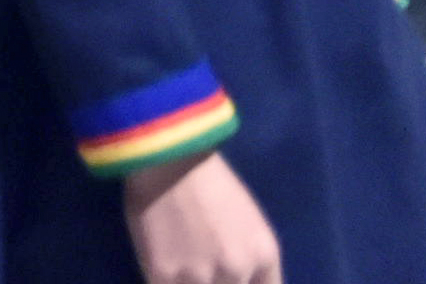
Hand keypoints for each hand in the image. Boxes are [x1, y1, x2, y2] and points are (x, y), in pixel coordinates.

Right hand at [123, 150, 281, 283]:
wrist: (164, 154)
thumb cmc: (208, 179)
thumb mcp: (248, 222)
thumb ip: (250, 258)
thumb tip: (241, 281)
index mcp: (264, 256)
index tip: (229, 278)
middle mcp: (238, 270)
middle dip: (216, 282)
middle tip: (201, 266)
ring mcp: (200, 276)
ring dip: (189, 281)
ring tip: (181, 263)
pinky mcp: (162, 274)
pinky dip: (164, 280)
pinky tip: (161, 267)